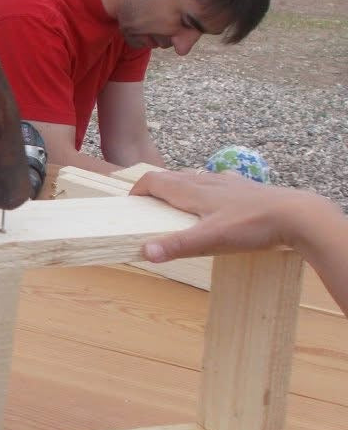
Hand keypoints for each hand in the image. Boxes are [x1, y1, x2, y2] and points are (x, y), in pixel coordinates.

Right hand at [130, 170, 331, 261]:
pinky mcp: (245, 188)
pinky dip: (206, 189)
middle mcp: (206, 180)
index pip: (154, 180)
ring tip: (178, 206)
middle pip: (172, 178)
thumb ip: (177, 245)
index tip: (130, 205)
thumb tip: (144, 252)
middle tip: (150, 209)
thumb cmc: (253, 225)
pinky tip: (216, 202)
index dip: (138, 190)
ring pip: (195, 178)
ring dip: (180, 188)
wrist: (298, 216)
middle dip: (156, 190)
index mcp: (193, 190)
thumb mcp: (211, 239)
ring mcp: (228, 182)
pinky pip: (218, 183)